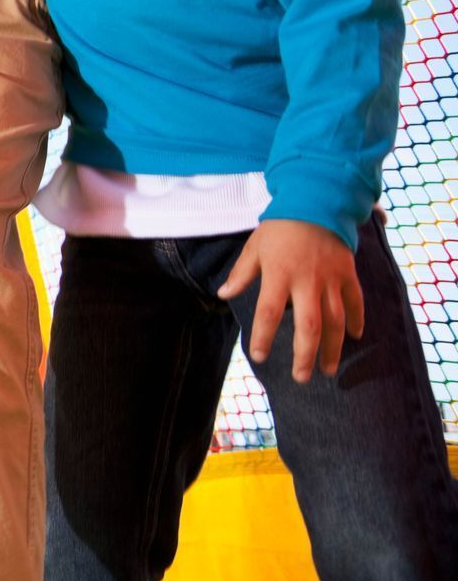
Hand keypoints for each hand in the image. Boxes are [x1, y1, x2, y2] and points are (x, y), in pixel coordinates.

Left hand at [217, 218, 364, 382]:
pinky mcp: (348, 273)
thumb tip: (223, 295)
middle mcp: (306, 280)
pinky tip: (355, 337)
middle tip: (301, 377)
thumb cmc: (279, 228)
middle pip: (308, 325)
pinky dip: (357, 320)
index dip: (263, 336)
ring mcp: (331, 278)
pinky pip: (355, 301)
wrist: (315, 202)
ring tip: (327, 369)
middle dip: (305, 354)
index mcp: (278, 274)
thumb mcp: (254, 247)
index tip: (257, 356)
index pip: (268, 312)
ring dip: (333, 347)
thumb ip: (242, 273)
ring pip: (335, 320)